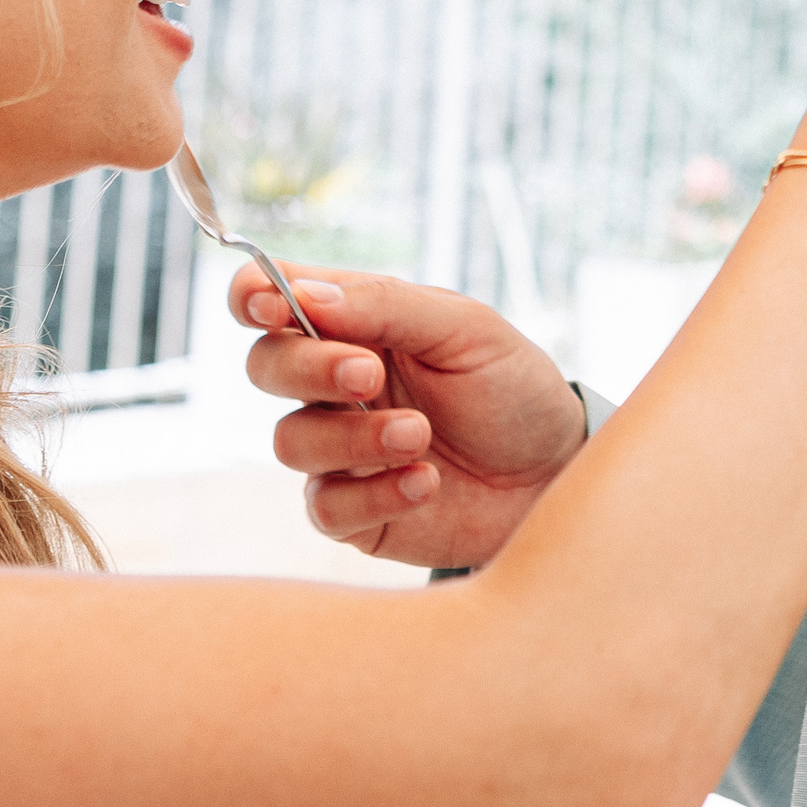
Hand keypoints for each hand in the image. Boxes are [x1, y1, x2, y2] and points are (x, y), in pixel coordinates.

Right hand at [231, 263, 586, 568]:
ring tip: (420, 435)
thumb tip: (304, 294)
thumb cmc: (511, 388)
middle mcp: (332, 385)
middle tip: (369, 374)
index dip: (252, 296)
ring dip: (353, 437)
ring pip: (290, 441)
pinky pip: (326, 507)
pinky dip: (376, 493)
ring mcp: (339, 450)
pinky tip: (427, 481)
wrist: (554, 473)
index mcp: (353, 323)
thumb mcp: (467, 329)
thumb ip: (387, 306)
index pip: (269, 298)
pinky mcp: (354, 512)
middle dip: (310, 368)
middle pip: (267, 366)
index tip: (273, 306)